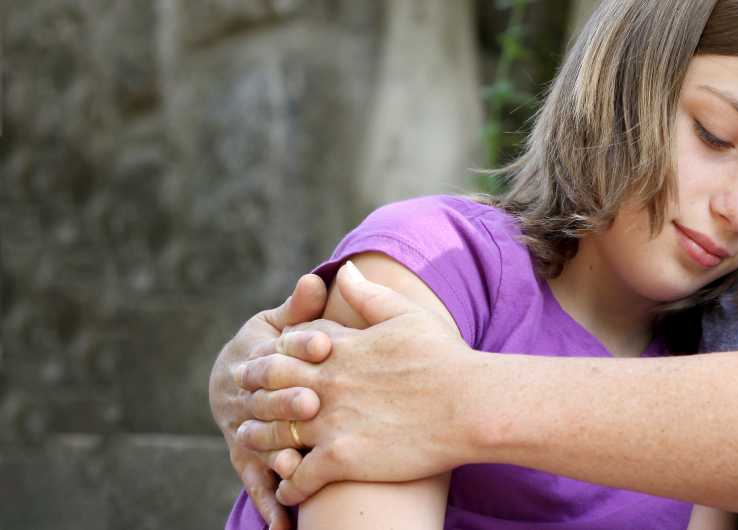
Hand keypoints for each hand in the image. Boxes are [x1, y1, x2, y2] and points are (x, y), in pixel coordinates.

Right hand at [208, 275, 328, 529]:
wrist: (233, 375)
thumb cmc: (275, 345)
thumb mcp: (281, 322)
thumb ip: (300, 307)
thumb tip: (317, 277)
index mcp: (259, 352)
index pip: (280, 346)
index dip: (302, 343)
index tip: (327, 341)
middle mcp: (246, 391)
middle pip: (266, 395)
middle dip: (287, 399)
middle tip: (312, 403)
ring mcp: (243, 427)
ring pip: (258, 439)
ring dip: (275, 449)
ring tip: (294, 463)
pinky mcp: (245, 457)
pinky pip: (256, 480)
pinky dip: (269, 500)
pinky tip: (285, 520)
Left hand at [235, 261, 476, 505]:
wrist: (471, 404)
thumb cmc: (445, 358)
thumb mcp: (406, 315)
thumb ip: (369, 296)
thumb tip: (344, 268)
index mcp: (344, 348)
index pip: (289, 346)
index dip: (272, 354)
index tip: (262, 362)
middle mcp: (330, 383)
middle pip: (272, 386)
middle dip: (254, 393)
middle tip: (243, 404)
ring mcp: (333, 422)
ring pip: (275, 434)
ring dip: (260, 442)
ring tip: (252, 448)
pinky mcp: (342, 459)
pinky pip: (298, 478)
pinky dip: (288, 486)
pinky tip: (288, 490)